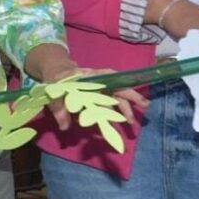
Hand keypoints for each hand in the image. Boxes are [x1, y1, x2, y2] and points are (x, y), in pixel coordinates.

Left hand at [25, 44, 147, 129]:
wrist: (56, 72)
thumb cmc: (56, 79)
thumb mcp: (53, 92)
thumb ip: (58, 108)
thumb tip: (64, 126)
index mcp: (88, 77)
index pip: (106, 77)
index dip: (118, 84)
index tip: (127, 91)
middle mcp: (97, 81)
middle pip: (117, 87)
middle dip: (131, 96)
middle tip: (144, 105)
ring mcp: (99, 89)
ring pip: (116, 97)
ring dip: (125, 108)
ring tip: (132, 121)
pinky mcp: (98, 96)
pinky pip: (110, 104)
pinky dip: (117, 113)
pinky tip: (122, 123)